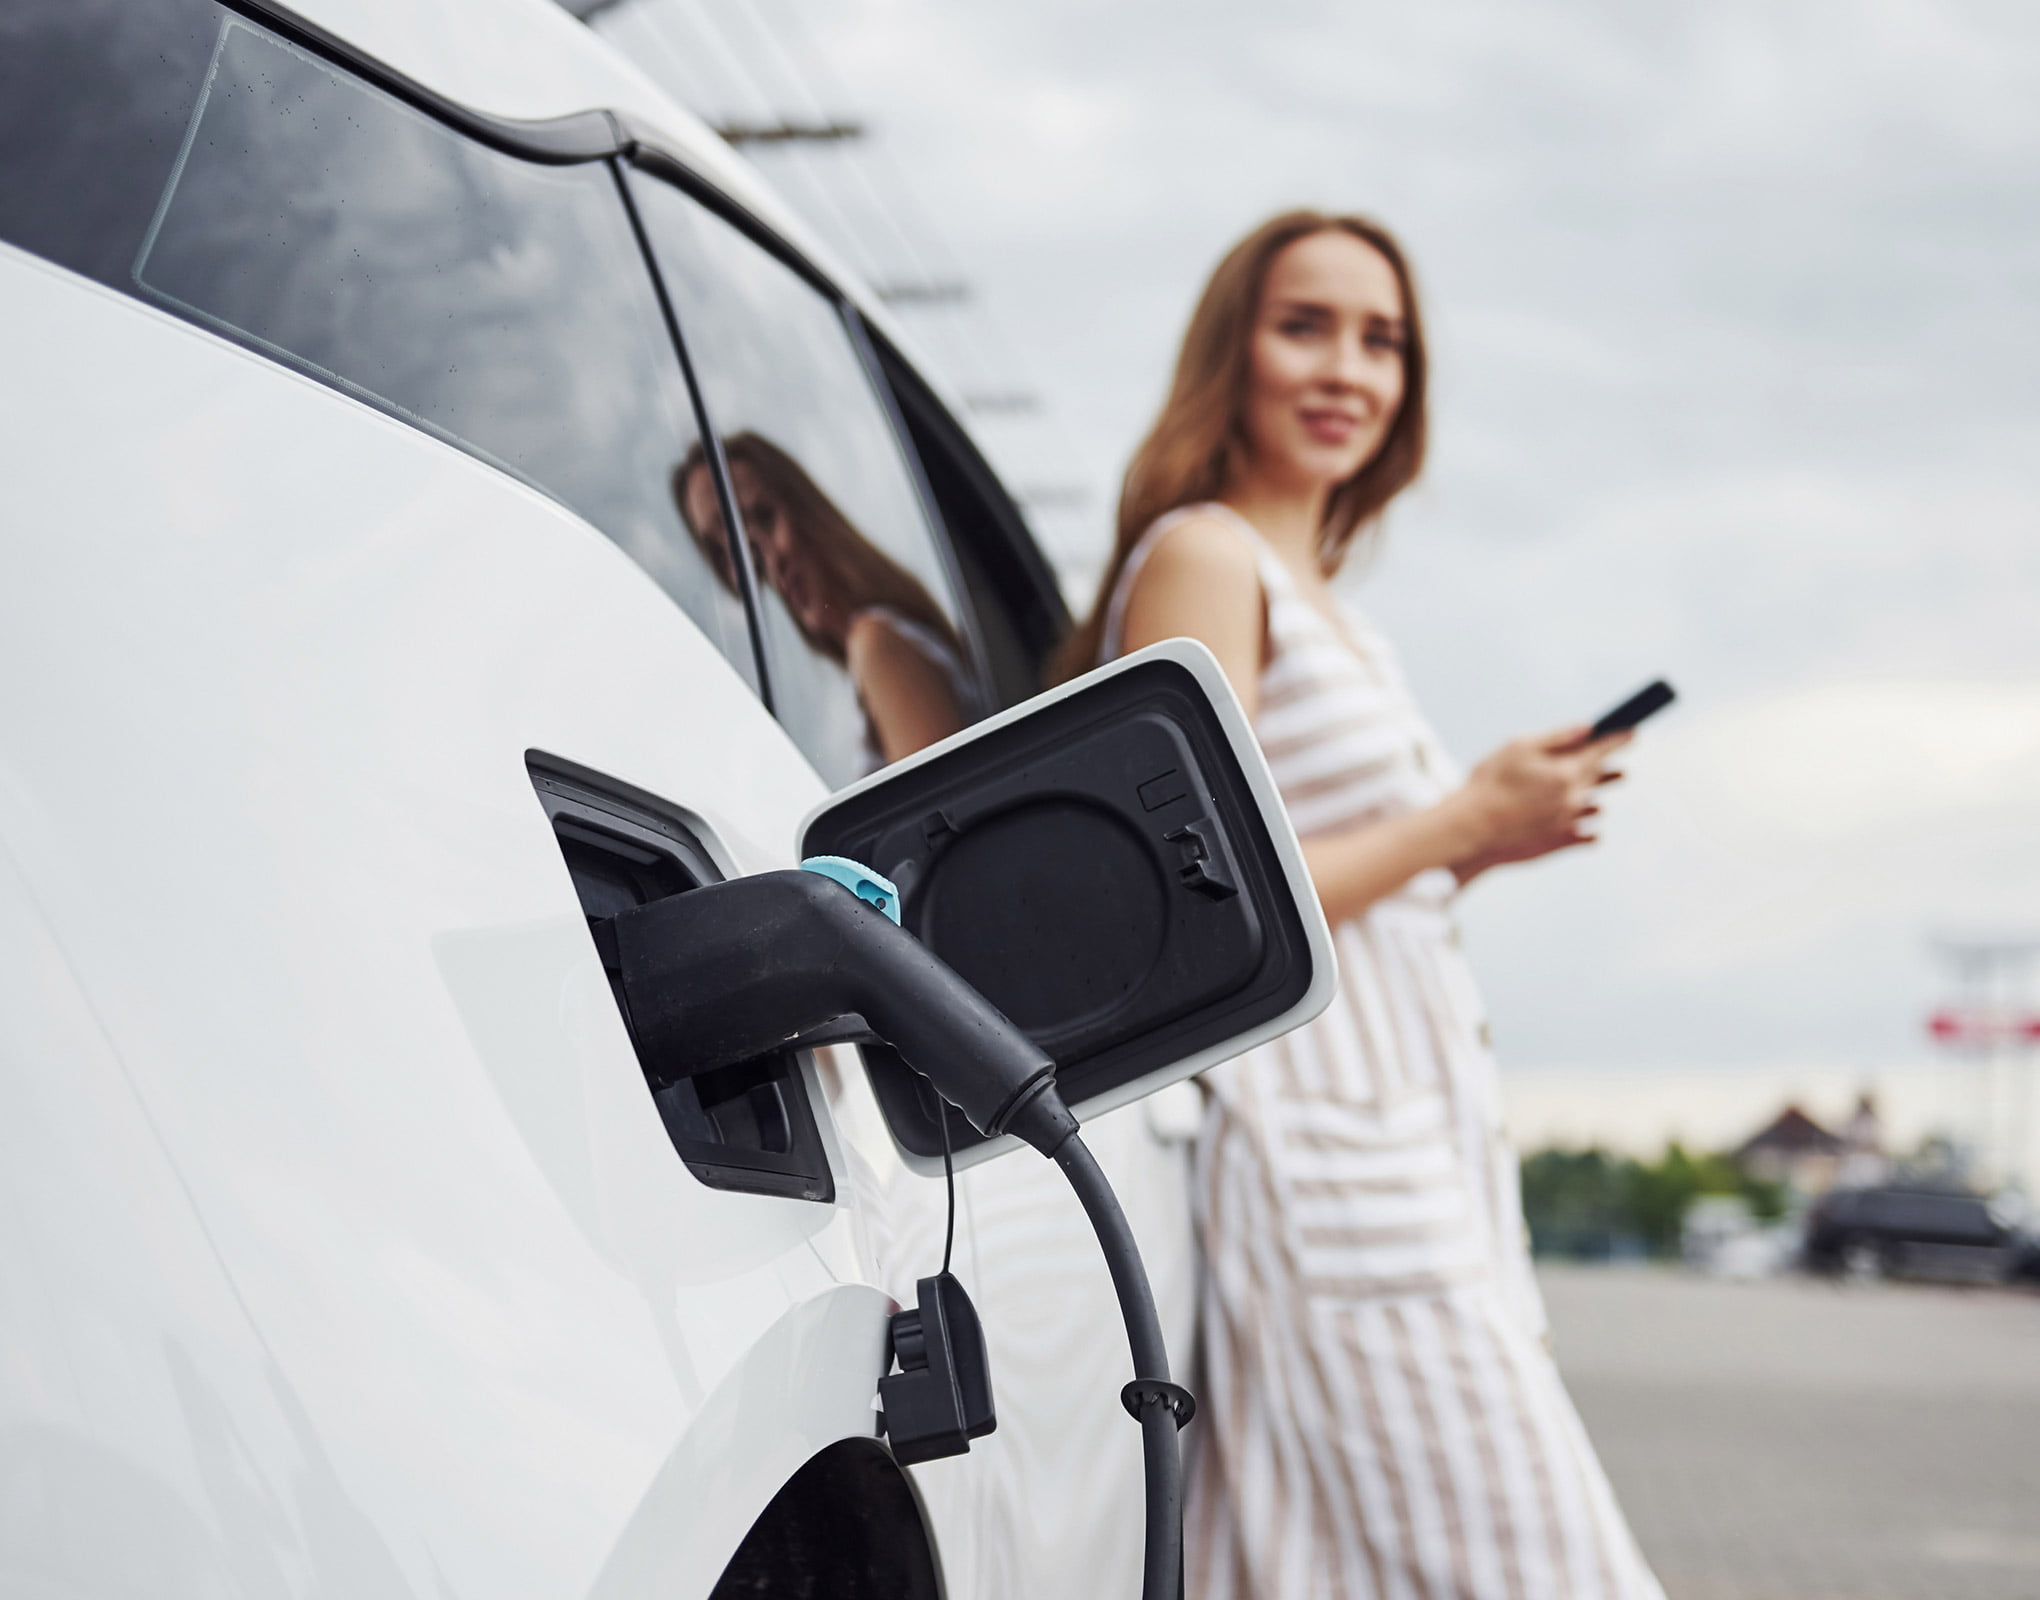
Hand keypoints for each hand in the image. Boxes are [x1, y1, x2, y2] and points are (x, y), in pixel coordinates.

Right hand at [1445, 724, 1629, 883]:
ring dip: (1595, 799)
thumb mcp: (1518, 748)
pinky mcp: (1558, 843)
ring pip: (1593, 807)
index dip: (1619, 739)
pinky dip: (1589, 830)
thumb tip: (1588, 728)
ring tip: (1595, 797)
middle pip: (1600, 779)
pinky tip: (1589, 828)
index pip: (1602, 750)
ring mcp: (1568, 823)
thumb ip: (1557, 738)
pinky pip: (1587, 836)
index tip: (1632, 733)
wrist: (1470, 830)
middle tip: (1619, 769)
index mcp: (1567, 772)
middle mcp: (1574, 798)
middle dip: (1609, 770)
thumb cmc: (1489, 783)